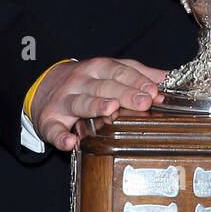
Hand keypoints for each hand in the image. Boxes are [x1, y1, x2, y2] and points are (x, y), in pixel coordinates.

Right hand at [30, 57, 166, 152]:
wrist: (43, 86)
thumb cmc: (85, 81)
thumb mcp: (110, 71)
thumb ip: (138, 74)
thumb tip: (168, 78)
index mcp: (97, 69)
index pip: (118, 71)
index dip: (136, 80)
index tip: (153, 91)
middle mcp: (80, 82)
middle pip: (103, 86)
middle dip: (124, 94)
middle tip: (143, 102)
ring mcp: (63, 101)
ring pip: (79, 102)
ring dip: (94, 106)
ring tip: (110, 110)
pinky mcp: (49, 120)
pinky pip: (54, 129)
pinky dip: (61, 137)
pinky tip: (71, 142)